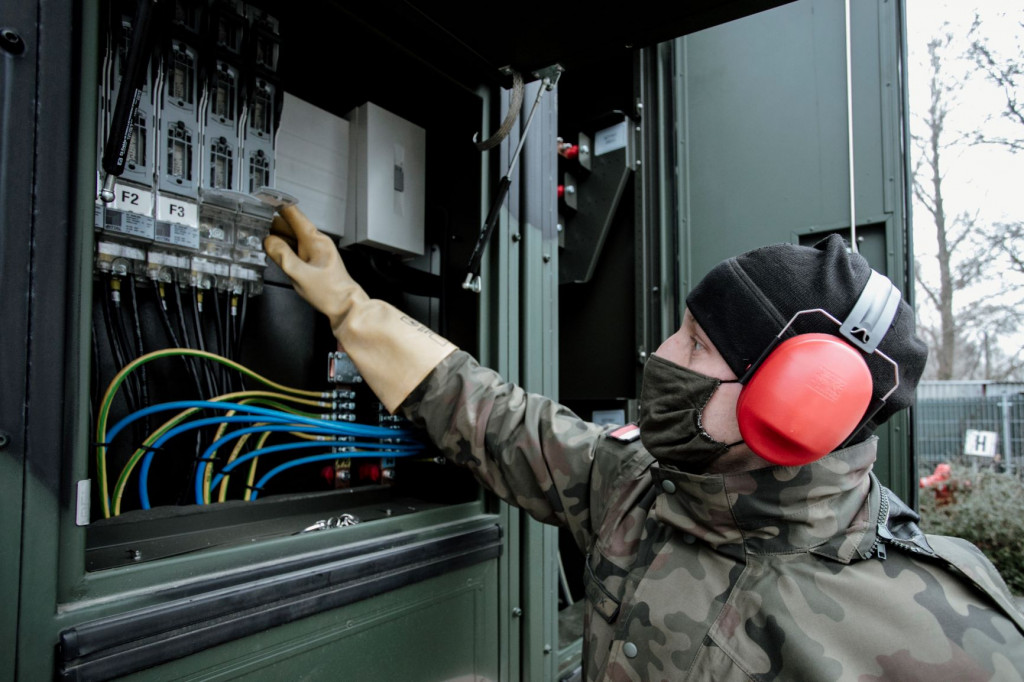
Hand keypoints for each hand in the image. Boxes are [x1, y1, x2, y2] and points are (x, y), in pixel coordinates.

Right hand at [263, 205, 367, 333]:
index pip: (293, 214)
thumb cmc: (329, 292)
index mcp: (314, 240)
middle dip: (272, 223)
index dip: (277, 205)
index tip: (264, 200)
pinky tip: (275, 251)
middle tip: (254, 222)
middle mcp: (316, 242)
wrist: (344, 305)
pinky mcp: (314, 259)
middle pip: (290, 225)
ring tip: (259, 235)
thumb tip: (269, 242)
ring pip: (292, 236)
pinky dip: (284, 247)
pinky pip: (296, 247)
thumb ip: (282, 256)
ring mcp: (316, 250)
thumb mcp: (299, 274)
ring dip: (277, 235)